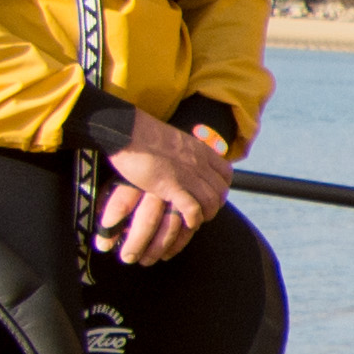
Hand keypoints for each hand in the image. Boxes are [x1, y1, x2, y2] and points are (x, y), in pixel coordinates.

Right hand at [93, 110, 227, 266]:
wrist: (127, 131)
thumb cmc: (143, 135)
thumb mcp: (174, 139)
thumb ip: (184, 151)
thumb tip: (182, 161)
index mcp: (200, 150)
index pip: (226, 173)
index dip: (221, 187)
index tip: (210, 194)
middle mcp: (199, 163)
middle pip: (221, 191)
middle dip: (215, 205)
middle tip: (202, 211)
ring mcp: (187, 175)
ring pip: (211, 202)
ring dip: (205, 215)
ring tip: (194, 219)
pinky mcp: (170, 186)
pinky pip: (193, 209)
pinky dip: (193, 219)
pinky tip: (187, 222)